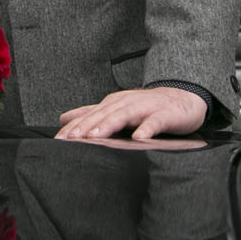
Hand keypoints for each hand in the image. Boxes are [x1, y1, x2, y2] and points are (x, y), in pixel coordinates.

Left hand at [55, 87, 205, 140]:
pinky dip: (146, 129)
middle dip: (86, 126)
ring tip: (95, 136)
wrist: (181, 99)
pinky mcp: (164, 115)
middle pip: (103, 114)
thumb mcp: (116, 110)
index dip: (74, 127)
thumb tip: (64, 119)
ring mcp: (145, 108)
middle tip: (72, 139)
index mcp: (113, 103)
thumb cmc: (146, 108)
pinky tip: (139, 138)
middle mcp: (126, 103)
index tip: (59, 140)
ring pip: (124, 115)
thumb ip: (92, 114)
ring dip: (109, 124)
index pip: (90, 115)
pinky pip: (154, 122)